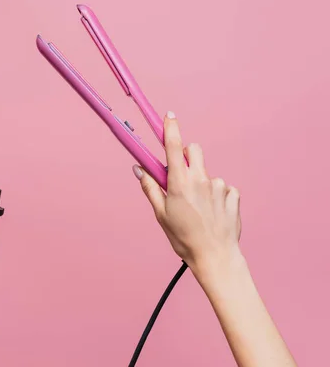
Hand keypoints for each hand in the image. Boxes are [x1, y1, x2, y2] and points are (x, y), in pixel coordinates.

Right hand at [132, 111, 241, 276]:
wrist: (215, 257)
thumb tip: (139, 169)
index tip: (170, 116)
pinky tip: (213, 211)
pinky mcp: (233, 195)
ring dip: (202, 181)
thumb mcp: (161, 214)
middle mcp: (201, 179)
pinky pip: (223, 186)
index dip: (171, 128)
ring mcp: (220, 186)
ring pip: (208, 172)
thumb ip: (150, 188)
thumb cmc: (184, 238)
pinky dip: (217, 194)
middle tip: (182, 175)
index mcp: (180, 183)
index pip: (175, 146)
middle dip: (188, 155)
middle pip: (195, 150)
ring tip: (199, 207)